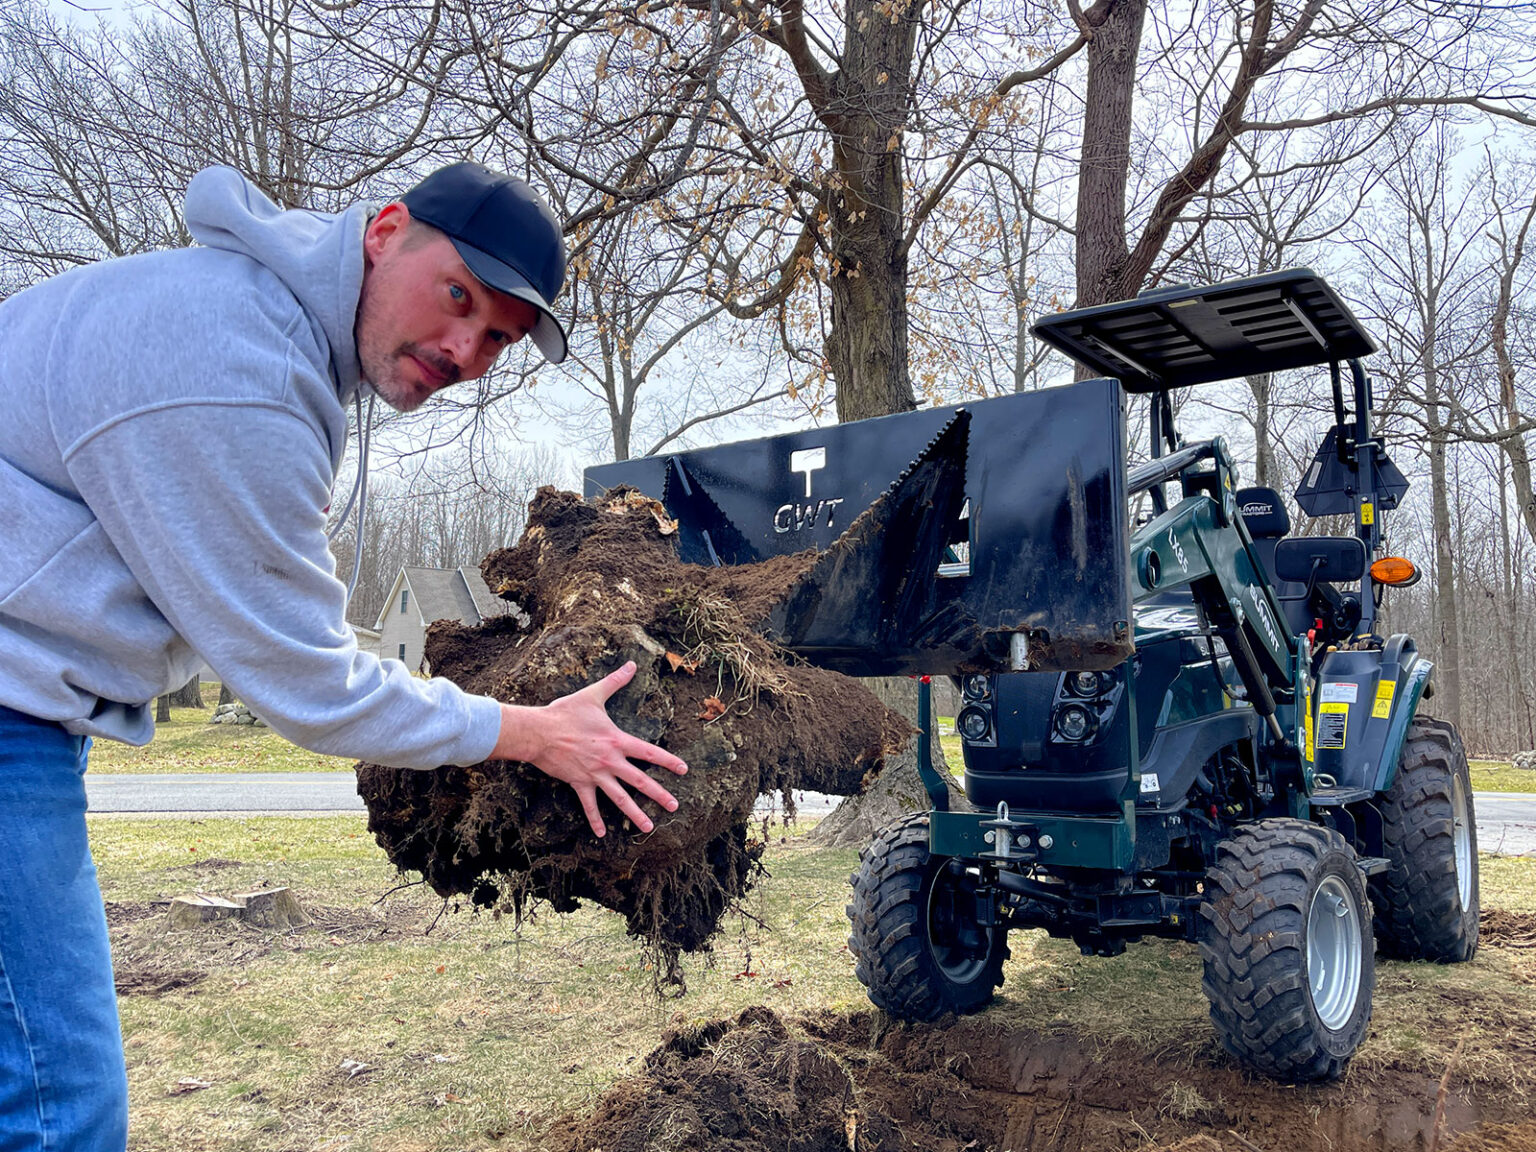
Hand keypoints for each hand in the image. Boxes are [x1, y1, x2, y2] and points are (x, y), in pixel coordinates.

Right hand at [493, 661, 687, 837]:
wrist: (539, 731)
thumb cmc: (566, 712)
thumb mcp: (593, 695)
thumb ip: (615, 681)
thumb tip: (632, 664)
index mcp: (618, 740)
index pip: (650, 752)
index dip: (669, 761)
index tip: (684, 771)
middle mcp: (610, 760)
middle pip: (640, 781)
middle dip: (659, 794)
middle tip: (675, 806)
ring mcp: (596, 774)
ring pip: (620, 798)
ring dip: (635, 814)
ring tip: (648, 828)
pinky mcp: (579, 783)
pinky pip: (589, 805)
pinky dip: (595, 820)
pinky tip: (602, 834)